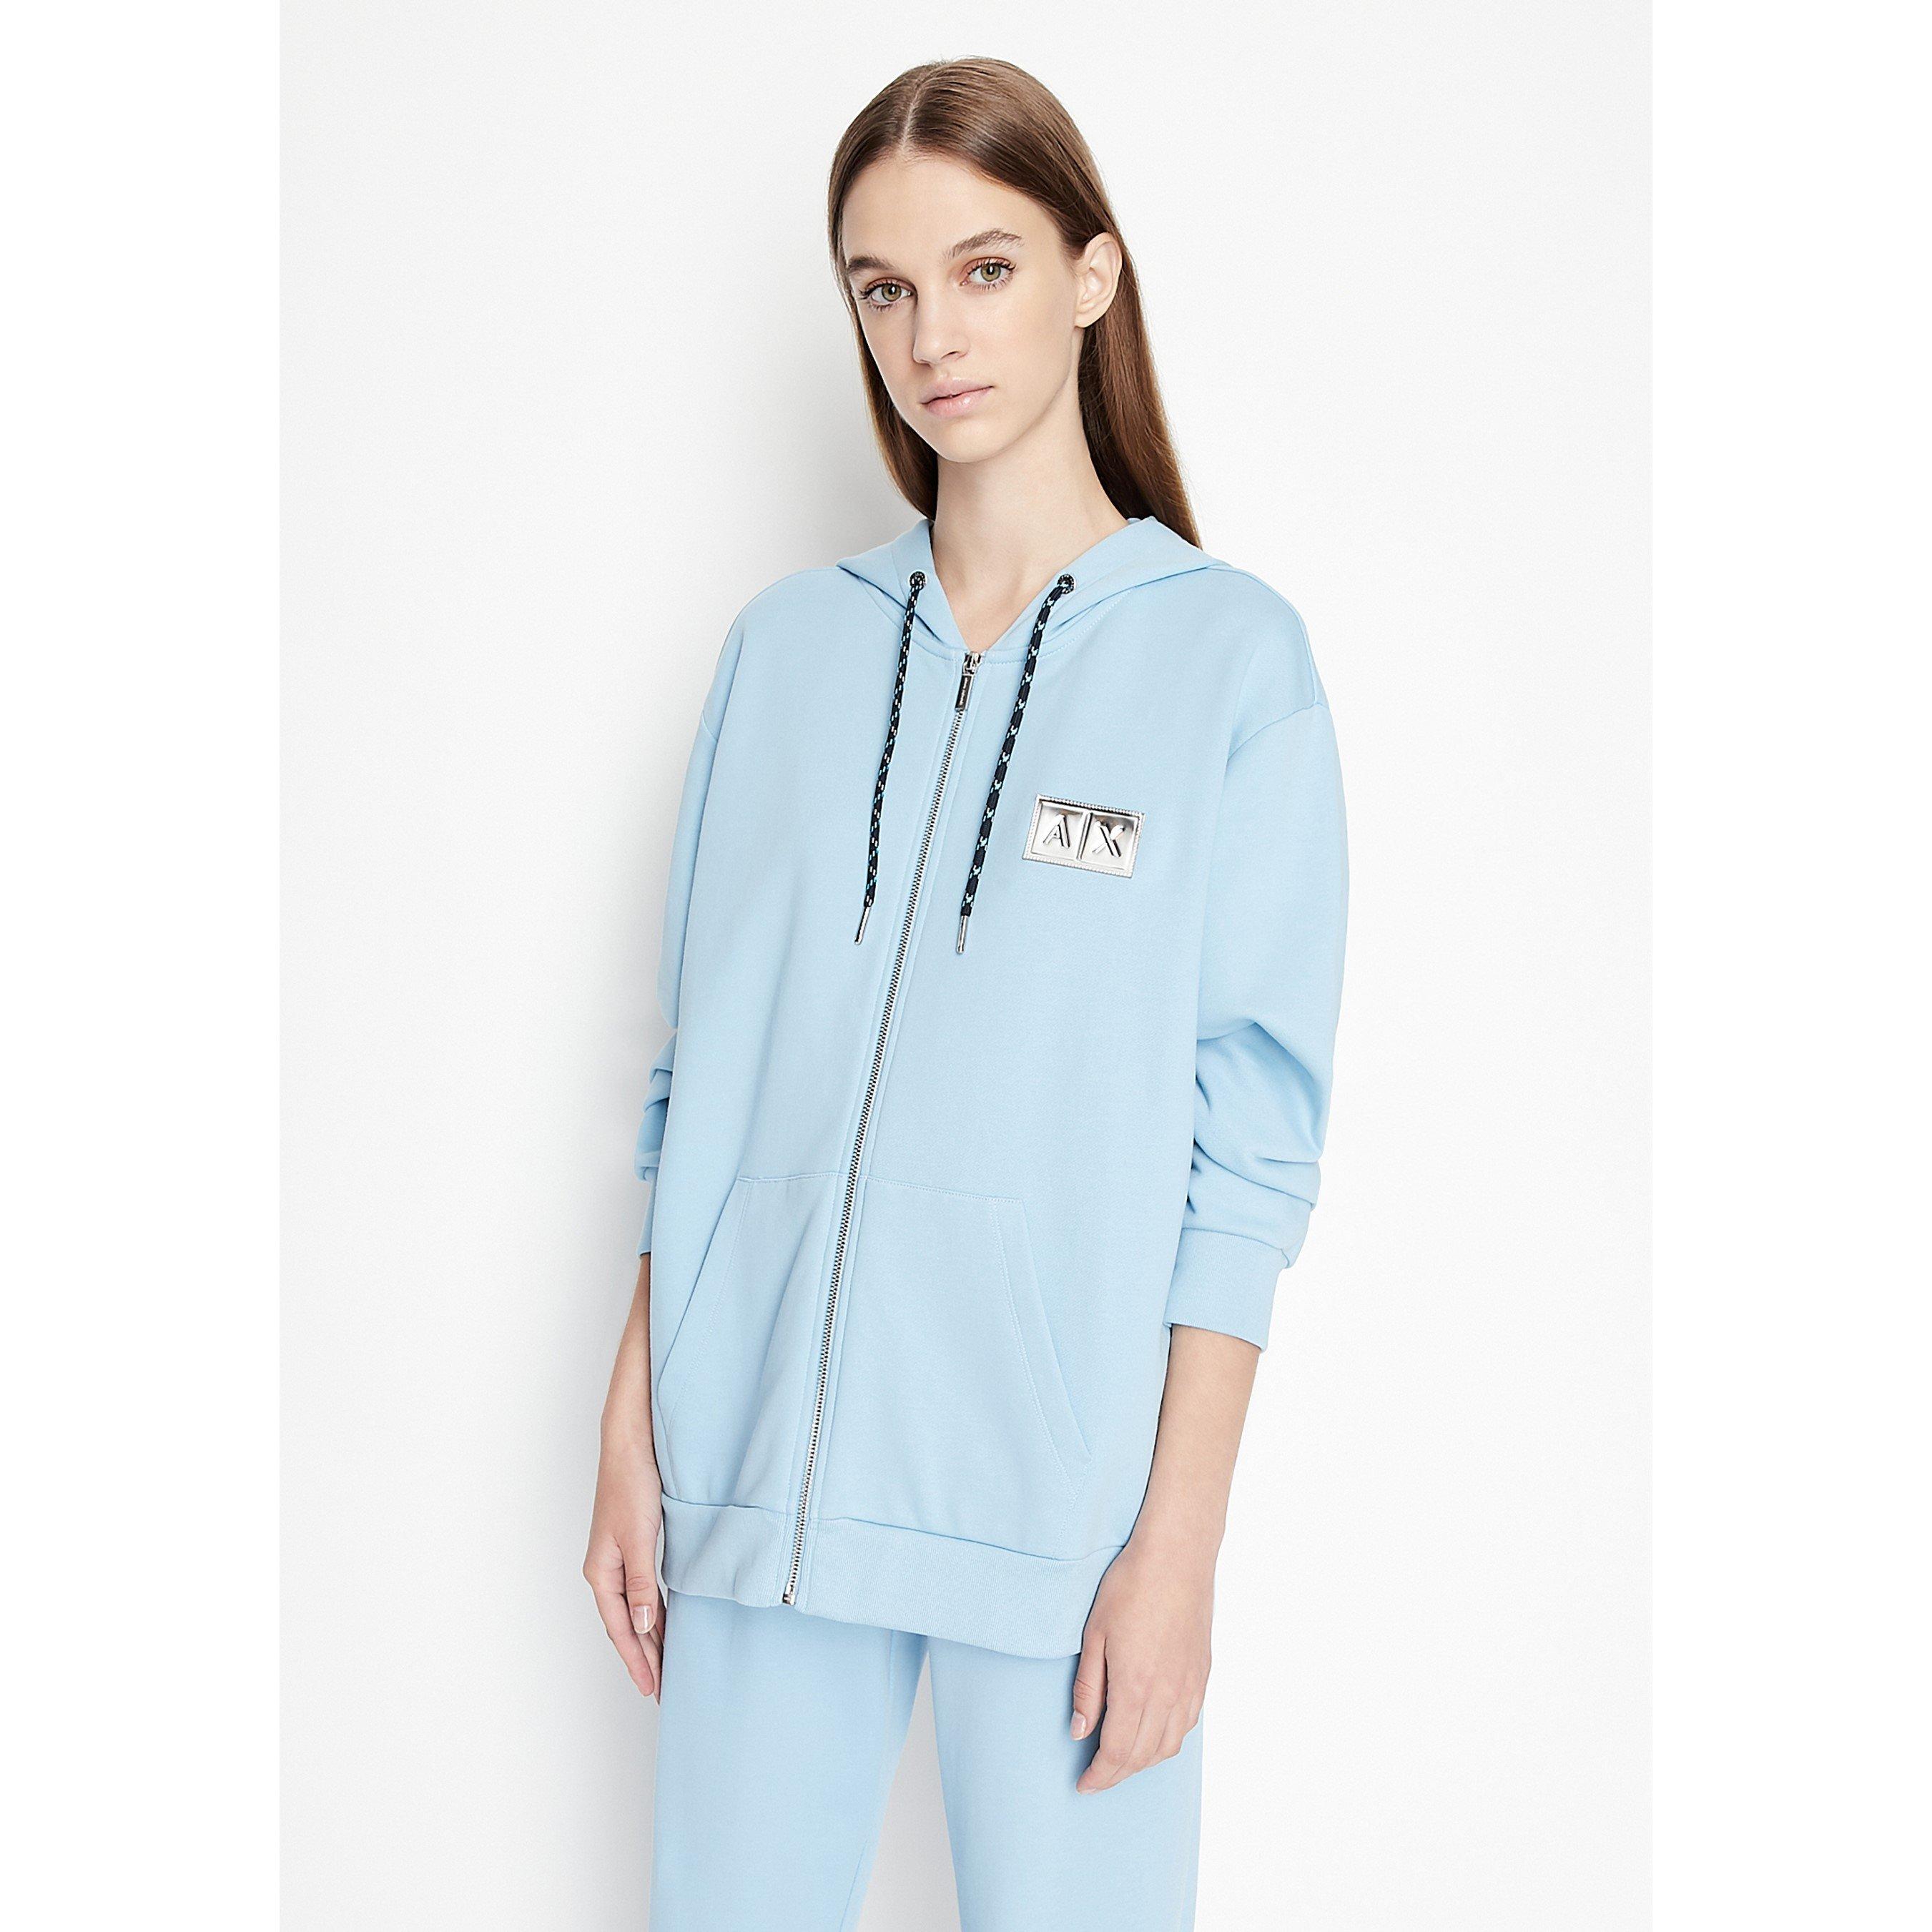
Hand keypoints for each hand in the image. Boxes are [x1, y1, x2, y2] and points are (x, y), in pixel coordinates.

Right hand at [584, 1416, 664, 1697]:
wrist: (630, 1446)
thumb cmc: (631, 1485)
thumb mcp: (639, 1538)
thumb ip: (641, 1584)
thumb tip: (644, 1627)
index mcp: (601, 1573)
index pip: (621, 1629)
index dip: (636, 1660)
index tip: (650, 1689)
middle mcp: (605, 1571)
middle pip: (625, 1625)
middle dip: (642, 1658)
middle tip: (661, 1689)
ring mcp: (617, 1560)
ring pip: (634, 1611)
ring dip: (649, 1638)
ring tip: (664, 1666)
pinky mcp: (631, 1547)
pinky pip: (641, 1592)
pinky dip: (653, 1613)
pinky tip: (664, 1624)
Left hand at [1070, 1524, 1213, 1791]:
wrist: (1176, 1557)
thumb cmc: (1129, 1588)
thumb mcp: (1093, 1635)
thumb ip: (1088, 1689)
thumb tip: (1080, 1732)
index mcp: (1136, 1687)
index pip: (1118, 1753)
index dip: (1099, 1776)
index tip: (1083, 1785)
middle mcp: (1168, 1695)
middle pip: (1143, 1756)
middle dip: (1117, 1774)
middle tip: (1096, 1776)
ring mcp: (1189, 1686)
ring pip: (1169, 1746)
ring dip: (1143, 1762)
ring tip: (1121, 1759)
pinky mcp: (1202, 1675)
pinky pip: (1187, 1724)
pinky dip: (1167, 1741)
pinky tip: (1152, 1734)